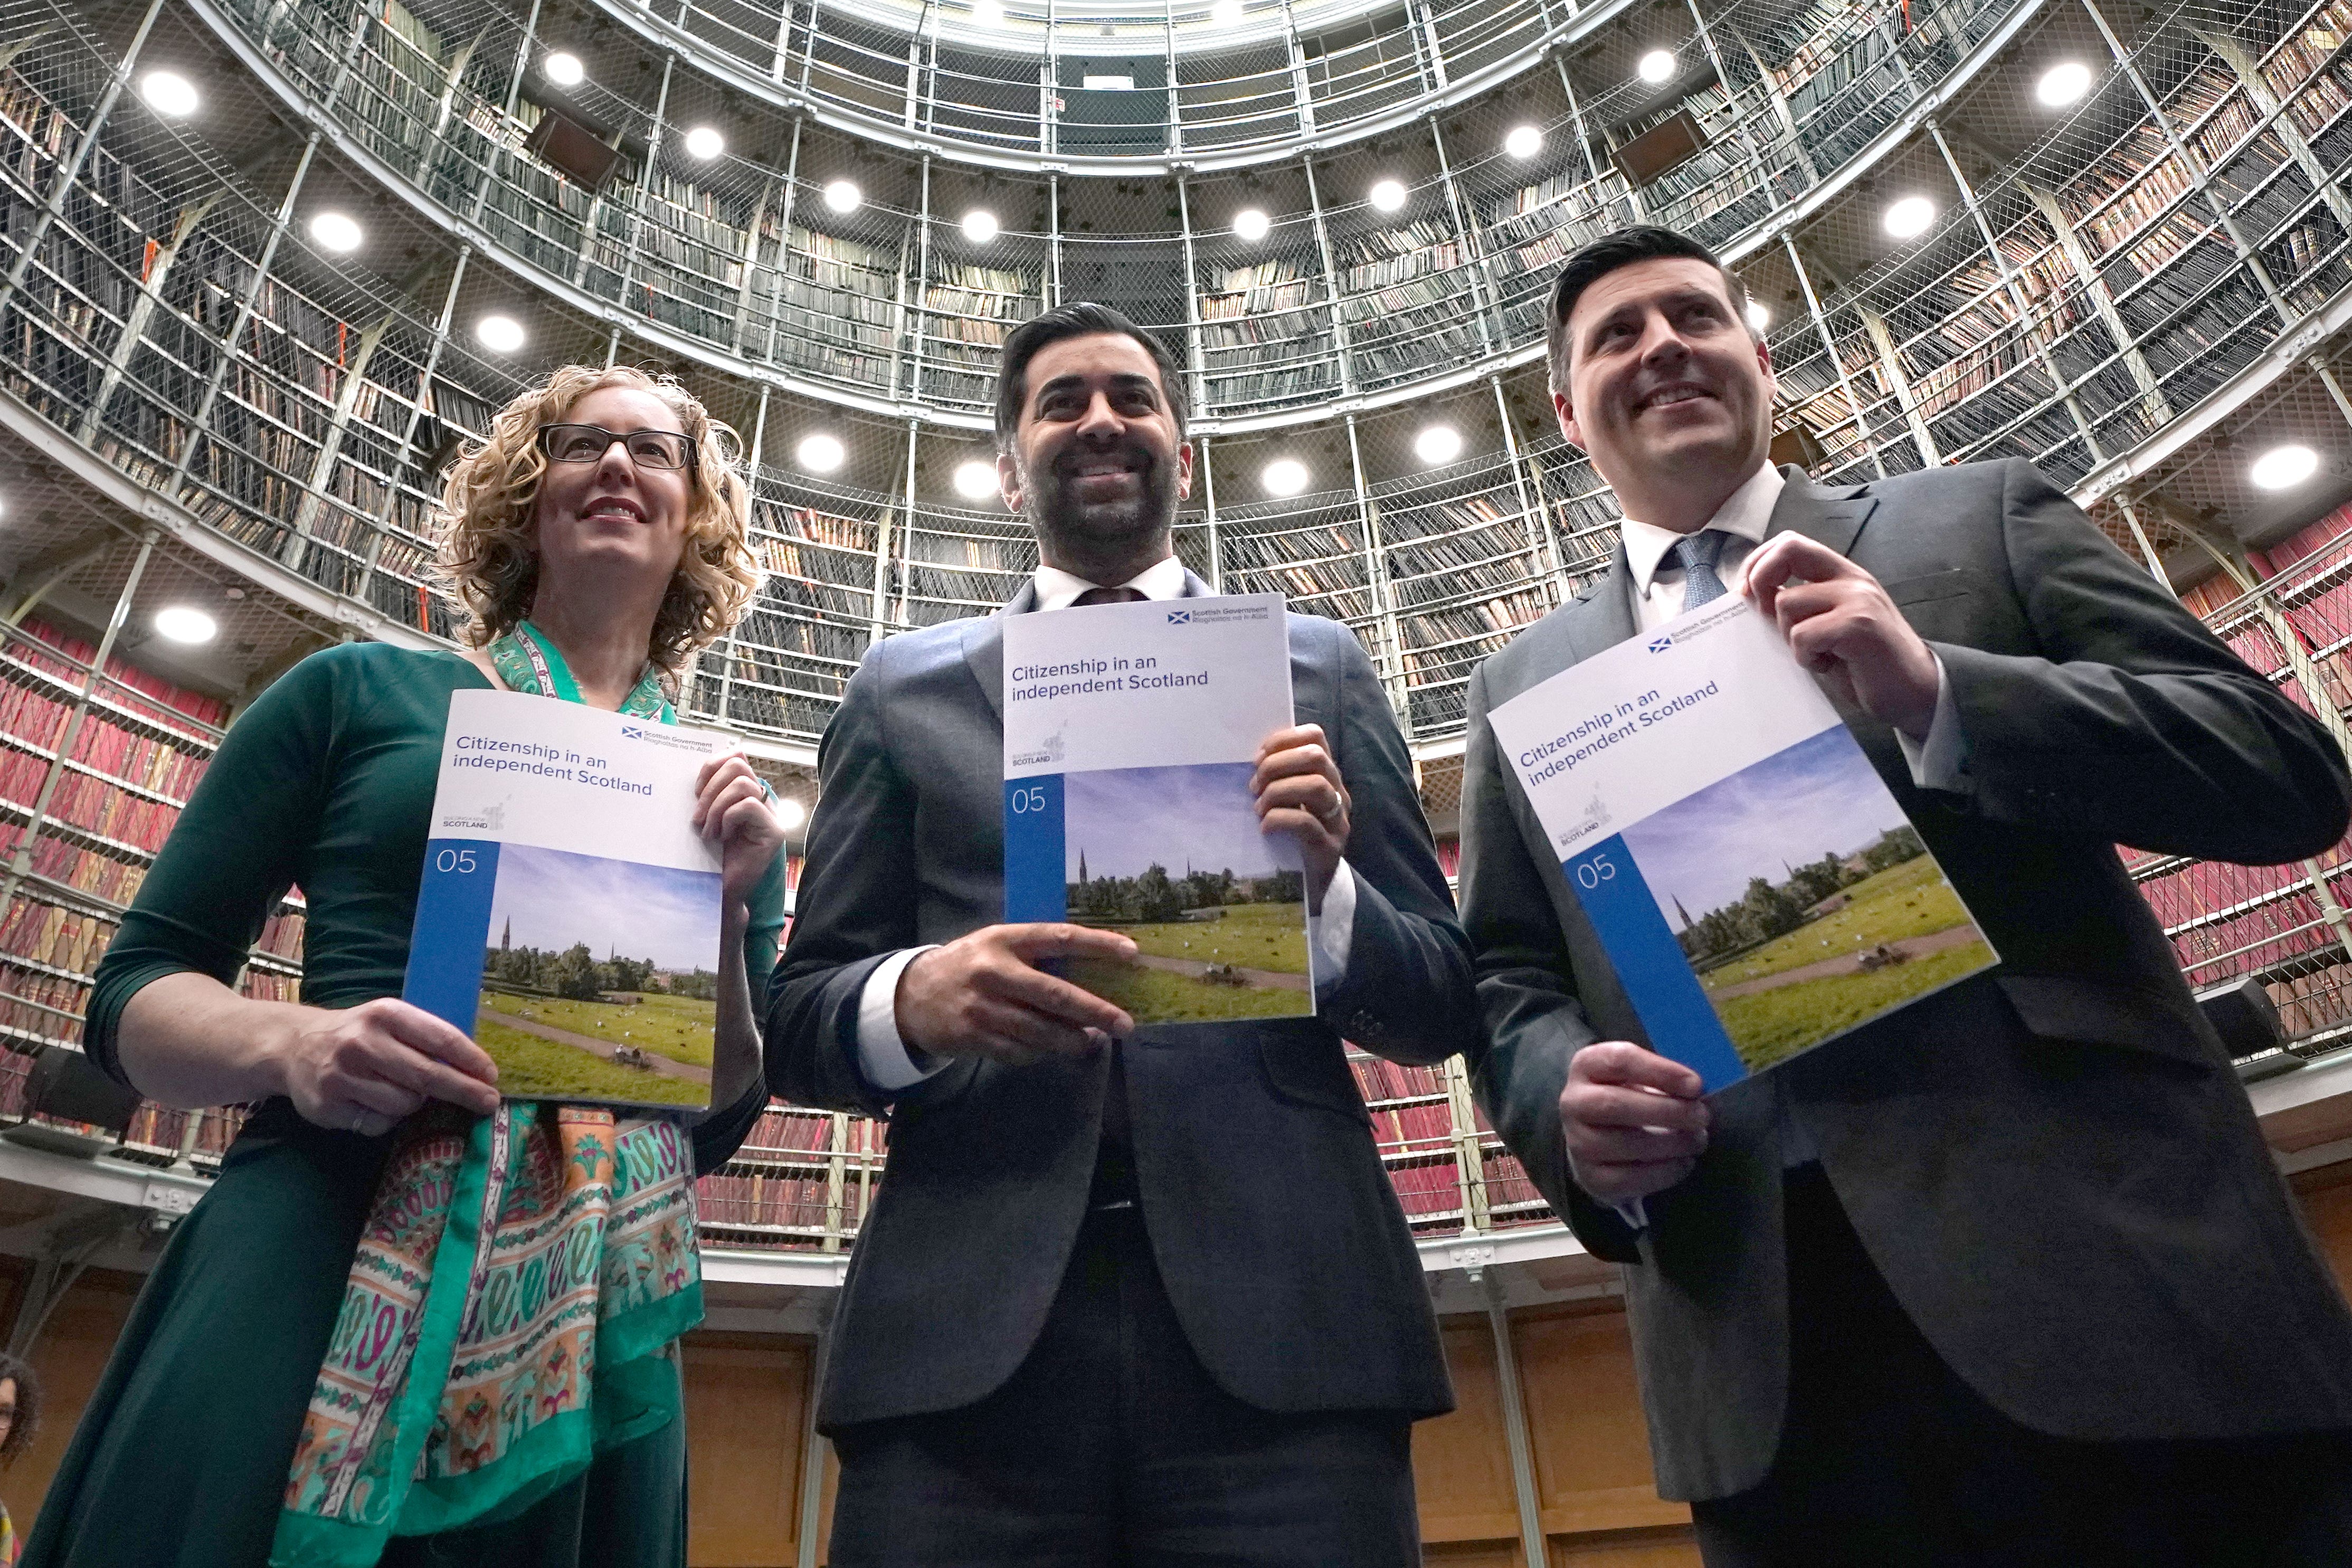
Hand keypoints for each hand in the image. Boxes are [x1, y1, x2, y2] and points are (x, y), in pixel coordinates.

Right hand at [270, 997, 500, 1134]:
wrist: (295, 1045)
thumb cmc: (359, 1034)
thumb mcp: (390, 1022)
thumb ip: (426, 1038)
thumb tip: (477, 1069)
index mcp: (385, 1014)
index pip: (440, 1038)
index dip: (471, 1060)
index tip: (492, 1075)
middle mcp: (362, 1042)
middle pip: (427, 1075)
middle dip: (464, 1091)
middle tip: (489, 1102)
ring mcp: (341, 1075)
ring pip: (404, 1103)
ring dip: (415, 1104)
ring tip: (402, 1091)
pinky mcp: (327, 1105)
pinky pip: (377, 1123)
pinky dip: (386, 1119)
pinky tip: (373, 1103)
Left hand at [694, 753, 785, 908]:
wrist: (718, 890)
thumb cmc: (709, 856)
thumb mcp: (704, 816)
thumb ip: (707, 793)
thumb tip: (698, 771)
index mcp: (744, 792)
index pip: (736, 756)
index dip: (712, 765)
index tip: (695, 791)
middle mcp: (761, 800)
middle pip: (739, 764)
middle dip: (711, 787)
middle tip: (698, 815)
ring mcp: (770, 815)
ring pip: (743, 784)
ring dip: (716, 807)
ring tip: (707, 830)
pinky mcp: (773, 831)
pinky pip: (749, 806)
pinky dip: (728, 819)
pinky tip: (721, 837)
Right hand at [896, 923, 1138, 1065]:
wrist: (911, 996)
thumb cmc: (968, 966)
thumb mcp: (995, 945)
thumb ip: (1034, 954)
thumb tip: (1090, 972)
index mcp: (1004, 939)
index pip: (1059, 937)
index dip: (1097, 944)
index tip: (1132, 953)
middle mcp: (993, 971)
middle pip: (1054, 994)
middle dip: (1094, 1012)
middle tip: (1124, 1025)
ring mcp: (982, 1007)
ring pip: (1040, 1031)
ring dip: (1072, 1041)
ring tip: (1093, 1042)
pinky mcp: (974, 1036)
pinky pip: (1020, 1052)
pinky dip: (1041, 1054)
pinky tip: (1052, 1050)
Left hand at [1251, 724, 1347, 907]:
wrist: (1316, 883)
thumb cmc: (1296, 836)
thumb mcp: (1290, 800)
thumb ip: (1280, 778)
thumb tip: (1251, 762)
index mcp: (1327, 775)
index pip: (1316, 736)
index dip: (1284, 739)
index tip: (1258, 757)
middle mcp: (1337, 792)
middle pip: (1316, 757)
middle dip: (1278, 765)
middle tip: (1255, 785)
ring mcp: (1337, 819)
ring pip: (1316, 786)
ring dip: (1278, 791)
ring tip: (1259, 807)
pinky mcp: (1330, 847)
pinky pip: (1306, 823)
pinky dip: (1279, 819)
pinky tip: (1265, 827)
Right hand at [1558, 1042, 1709, 1204]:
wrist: (1597, 1135)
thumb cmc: (1627, 1096)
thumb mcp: (1639, 1075)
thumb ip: (1663, 1078)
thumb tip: (1695, 1093)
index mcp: (1587, 1066)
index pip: (1619, 1061)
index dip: (1661, 1072)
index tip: (1696, 1085)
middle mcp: (1574, 1103)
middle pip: (1614, 1104)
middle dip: (1667, 1111)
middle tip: (1701, 1116)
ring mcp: (1577, 1142)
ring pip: (1622, 1144)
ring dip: (1671, 1144)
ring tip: (1697, 1140)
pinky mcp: (1590, 1177)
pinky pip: (1628, 1179)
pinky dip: (1664, 1172)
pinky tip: (1684, 1163)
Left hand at [1740, 534, 1939, 739]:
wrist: (1915, 692)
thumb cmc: (1864, 664)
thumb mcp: (1826, 627)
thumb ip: (1796, 607)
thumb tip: (1747, 597)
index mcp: (1840, 574)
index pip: (1789, 543)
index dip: (1757, 563)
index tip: (1745, 594)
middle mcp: (1850, 578)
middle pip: (1787, 550)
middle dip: (1759, 580)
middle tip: (1763, 618)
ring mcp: (1857, 598)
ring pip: (1787, 603)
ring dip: (1789, 637)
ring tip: (1817, 654)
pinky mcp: (1859, 625)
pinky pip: (1803, 635)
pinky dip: (1806, 657)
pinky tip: (1828, 665)